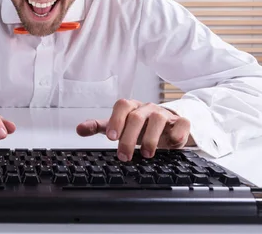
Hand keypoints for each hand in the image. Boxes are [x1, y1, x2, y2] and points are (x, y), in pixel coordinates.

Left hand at [76, 99, 194, 161]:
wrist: (168, 126)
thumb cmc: (140, 127)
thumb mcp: (118, 127)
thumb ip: (99, 127)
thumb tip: (79, 129)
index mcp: (131, 107)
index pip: (122, 106)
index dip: (116, 120)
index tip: (110, 138)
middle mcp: (147, 108)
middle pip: (137, 117)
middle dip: (129, 137)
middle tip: (124, 156)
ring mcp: (165, 114)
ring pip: (158, 119)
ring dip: (150, 139)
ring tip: (145, 155)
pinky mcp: (182, 122)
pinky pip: (182, 124)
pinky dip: (177, 134)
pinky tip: (171, 146)